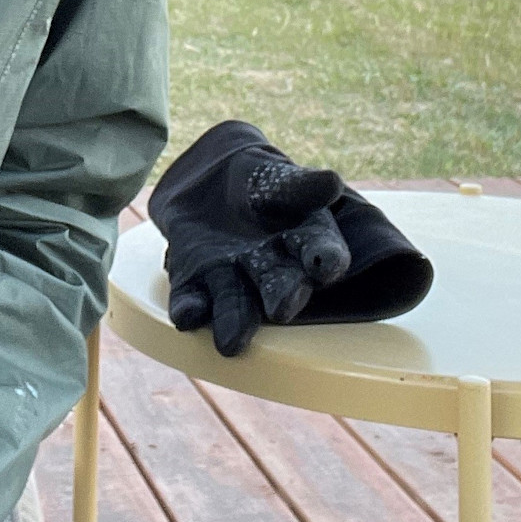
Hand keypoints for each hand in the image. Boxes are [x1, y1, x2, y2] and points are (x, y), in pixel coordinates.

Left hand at [151, 120, 351, 355]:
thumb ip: (302, 186)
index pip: (321, 255)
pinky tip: (187, 314)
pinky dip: (189, 308)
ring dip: (233, 321)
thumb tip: (333, 184)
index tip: (327, 267)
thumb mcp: (280, 179)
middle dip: (281, 297)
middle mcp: (273, 272)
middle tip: (282, 309)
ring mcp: (232, 280)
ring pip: (235, 305)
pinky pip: (190, 299)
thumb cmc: (260, 184)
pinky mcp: (194, 282)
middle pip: (280, 287)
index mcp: (305, 244)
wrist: (209, 184)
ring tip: (230, 342)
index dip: (325, 261)